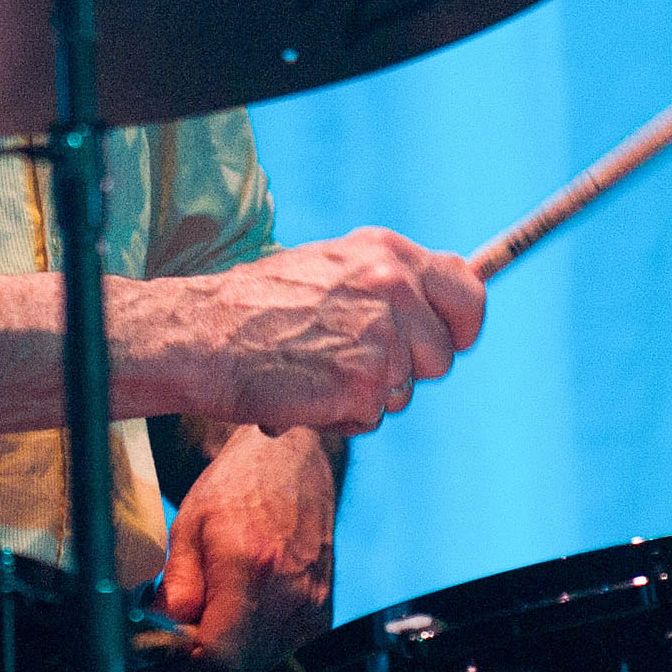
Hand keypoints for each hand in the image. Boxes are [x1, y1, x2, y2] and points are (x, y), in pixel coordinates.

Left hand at [154, 426, 337, 671]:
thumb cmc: (239, 483)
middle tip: (187, 628)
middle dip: (206, 659)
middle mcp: (289, 595)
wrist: (293, 457)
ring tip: (215, 612)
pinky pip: (282, 650)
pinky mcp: (323, 611)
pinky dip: (256, 643)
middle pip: (239, 669)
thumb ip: (177, 588)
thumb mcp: (189, 526)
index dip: (187, 664)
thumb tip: (164, 636)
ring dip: (231, 652)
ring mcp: (312, 606)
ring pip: (260, 664)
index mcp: (249, 568)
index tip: (171, 647)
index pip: (218, 660)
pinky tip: (243, 609)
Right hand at [193, 229, 484, 434]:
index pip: (468, 290)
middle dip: (405, 371)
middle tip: (348, 361)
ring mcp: (381, 334)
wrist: (203, 335)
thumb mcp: (330, 268)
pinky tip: (305, 394)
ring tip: (316, 371)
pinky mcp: (364, 383)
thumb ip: (384, 284)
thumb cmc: (257, 307)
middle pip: (442, 355)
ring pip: (405, 392)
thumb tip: (435, 315)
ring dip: (366, 395)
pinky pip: (371, 419)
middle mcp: (392, 286)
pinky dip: (339, 418)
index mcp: (387, 252)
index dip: (461, 326)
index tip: (448, 341)